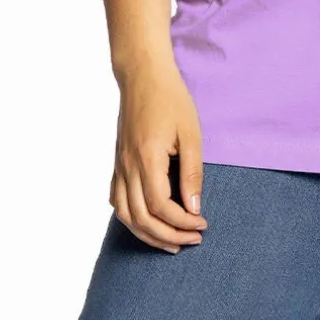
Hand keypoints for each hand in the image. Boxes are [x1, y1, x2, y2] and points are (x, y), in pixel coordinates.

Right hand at [110, 60, 209, 250]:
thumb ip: (192, 173)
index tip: (202, 225)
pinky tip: (148, 223)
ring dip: (147, 234)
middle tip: (193, 240)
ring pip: (124, 214)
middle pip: (141, 217)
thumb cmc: (171, 100)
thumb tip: (194, 208)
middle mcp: (127, 166)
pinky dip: (131, 218)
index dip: (182, 222)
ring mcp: (119, 165)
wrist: (142, 76)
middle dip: (167, 235)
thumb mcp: (191, 135)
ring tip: (172, 242)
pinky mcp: (117, 163)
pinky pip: (116, 199)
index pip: (160, 206)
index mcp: (147, 158)